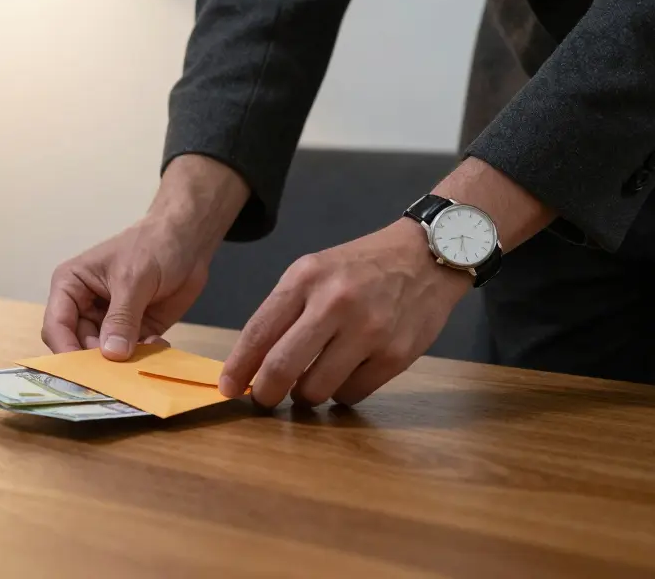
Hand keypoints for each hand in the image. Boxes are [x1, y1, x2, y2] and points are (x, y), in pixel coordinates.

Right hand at [41, 154, 249, 360]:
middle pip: (78, 347)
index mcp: (70, 286)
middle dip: (96, 361)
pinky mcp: (134, 332)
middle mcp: (84, 307)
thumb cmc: (153, 245)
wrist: (188, 240)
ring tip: (144, 354)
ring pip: (104, 356)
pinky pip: (131, 354)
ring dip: (123, 361)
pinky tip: (159, 344)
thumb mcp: (133, 279)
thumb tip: (111, 354)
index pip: (56, 325)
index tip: (82, 372)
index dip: (65, 350)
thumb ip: (121, 318)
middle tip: (118, 371)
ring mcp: (109, 322)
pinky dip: (142, 356)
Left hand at [218, 219, 470, 406]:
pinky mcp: (396, 355)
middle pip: (282, 367)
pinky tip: (345, 374)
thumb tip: (251, 364)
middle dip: (265, 393)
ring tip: (310, 382)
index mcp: (305, 278)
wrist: (427, 256)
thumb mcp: (314, 271)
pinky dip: (340, 393)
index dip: (238, 367)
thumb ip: (283, 312)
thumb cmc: (360, 268)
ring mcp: (368, 330)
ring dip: (305, 395)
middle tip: (264, 398)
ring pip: (316, 389)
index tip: (227, 388)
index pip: (259, 332)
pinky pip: (351, 394)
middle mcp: (334, 303)